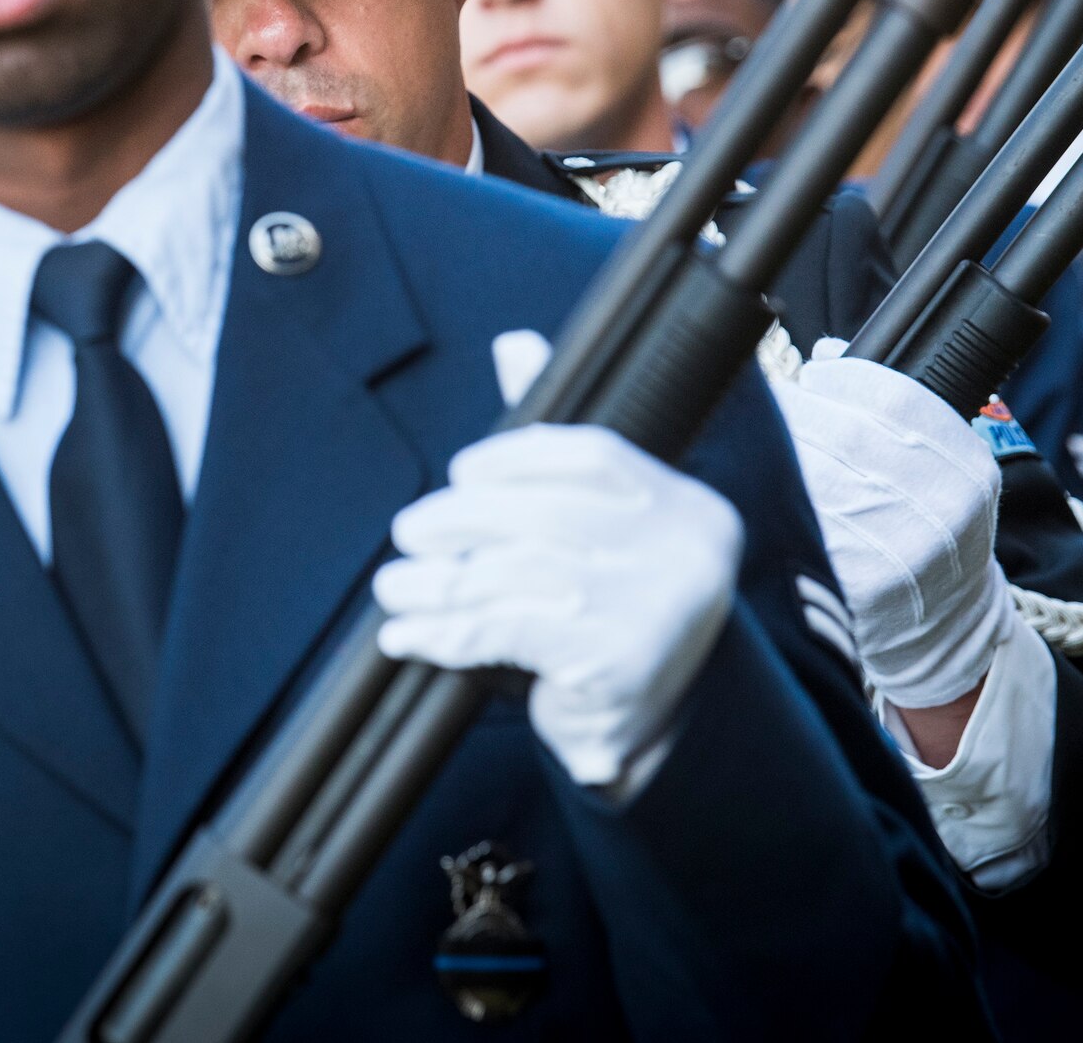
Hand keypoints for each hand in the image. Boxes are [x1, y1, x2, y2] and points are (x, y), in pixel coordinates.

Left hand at [374, 422, 743, 787]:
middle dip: (462, 519)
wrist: (651, 738)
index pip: (594, 457)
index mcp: (686, 508)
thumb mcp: (600, 526)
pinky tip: (410, 636)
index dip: (515, 457)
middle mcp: (684, 552)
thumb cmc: (612, 615)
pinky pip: (506, 630)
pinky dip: (445, 631)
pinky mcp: (613, 665)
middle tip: (410, 533)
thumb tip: (513, 345)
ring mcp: (654, 611)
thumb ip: (557, 448)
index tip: (462, 472)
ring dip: (438, 583)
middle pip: (547, 513)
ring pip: (517, 574)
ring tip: (396, 589)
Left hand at [772, 339, 1014, 708]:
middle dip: (798, 414)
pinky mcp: (858, 588)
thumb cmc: (928, 530)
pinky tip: (763, 494)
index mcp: (966, 467)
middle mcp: (943, 508)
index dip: (841, 379)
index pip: (894, 396)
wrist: (942, 627)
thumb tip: (826, 353)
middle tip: (772, 408)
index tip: (812, 377)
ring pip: (815, 476)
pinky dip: (773, 504)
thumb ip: (894, 407)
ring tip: (759, 447)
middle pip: (846, 433)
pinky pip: (801, 527)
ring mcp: (903, 551)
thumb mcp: (938, 466)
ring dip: (775, 454)